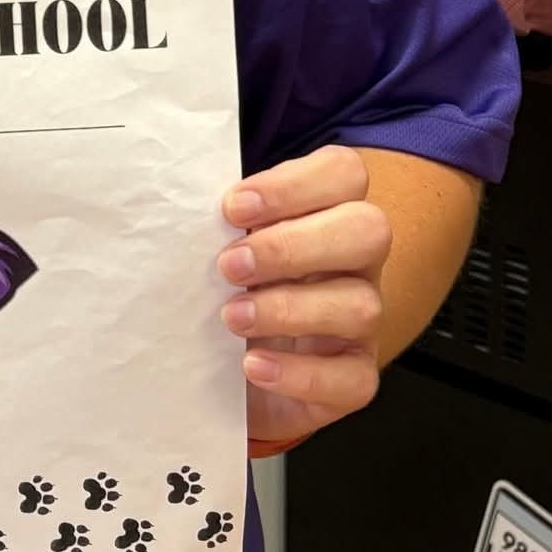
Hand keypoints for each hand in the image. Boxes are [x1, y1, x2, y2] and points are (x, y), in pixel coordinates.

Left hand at [218, 144, 391, 448]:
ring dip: (289, 308)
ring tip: (232, 316)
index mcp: (328, 212)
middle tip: (229, 265)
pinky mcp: (355, 377)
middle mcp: (356, 262)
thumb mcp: (227, 243)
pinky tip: (254, 364)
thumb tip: (184, 208)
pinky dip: (300, 374)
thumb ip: (223, 221)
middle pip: (367, 231)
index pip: (343, 173)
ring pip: (361, 305)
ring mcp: (363, 321)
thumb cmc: (231, 286)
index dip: (293, 185)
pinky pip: (353, 378)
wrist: (231, 367)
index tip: (233, 207)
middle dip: (292, 246)